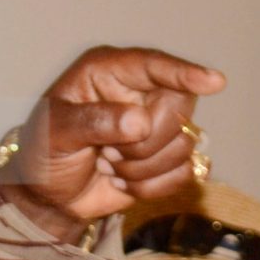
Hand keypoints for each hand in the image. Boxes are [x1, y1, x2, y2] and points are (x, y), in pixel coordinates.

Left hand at [0, 46, 226, 237]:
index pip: (154, 65)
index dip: (184, 74)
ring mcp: (156, 125)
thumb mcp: (55, 132)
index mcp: (109, 72)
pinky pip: (184, 172)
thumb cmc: (44, 151)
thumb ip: (94, 122)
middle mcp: (140, 93)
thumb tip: (140, 122)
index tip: (214, 82)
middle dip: (147, 141)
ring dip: (143, 167)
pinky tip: (124, 181)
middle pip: (180, 107)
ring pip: (183, 144)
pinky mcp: (166, 159)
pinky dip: (152, 186)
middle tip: (110, 152)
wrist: (48, 194)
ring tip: (109, 165)